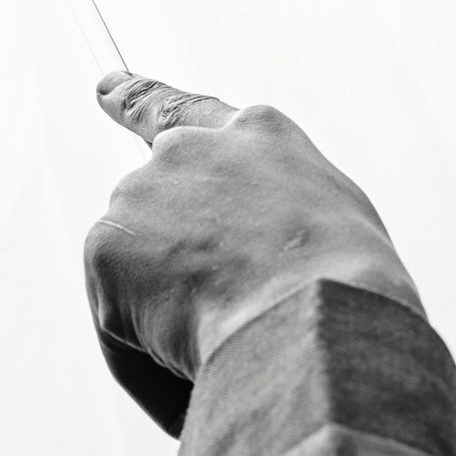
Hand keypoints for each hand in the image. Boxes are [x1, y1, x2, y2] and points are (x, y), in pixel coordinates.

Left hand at [85, 72, 421, 434]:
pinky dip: (149, 363)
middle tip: (204, 318)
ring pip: (140, 281)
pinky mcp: (108, 248)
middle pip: (153, 212)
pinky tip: (196, 367)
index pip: (186, 109)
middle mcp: (190, 150)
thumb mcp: (333, 225)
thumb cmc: (349, 286)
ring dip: (170, 322)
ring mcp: (143, 194)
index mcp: (259, 137)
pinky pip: (120, 329)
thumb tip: (238, 272)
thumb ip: (273, 219)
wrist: (320, 316)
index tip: (106, 88)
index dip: (138, 99)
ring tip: (232, 346)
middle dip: (163, 265)